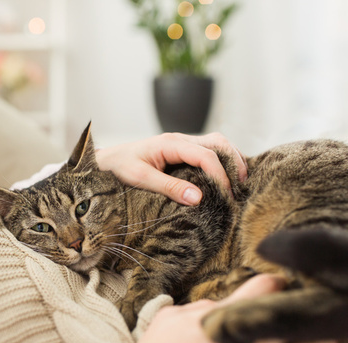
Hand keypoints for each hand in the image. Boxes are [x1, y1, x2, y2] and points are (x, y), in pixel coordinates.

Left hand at [95, 132, 247, 205]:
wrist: (105, 162)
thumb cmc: (119, 168)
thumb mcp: (141, 179)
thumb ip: (169, 187)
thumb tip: (198, 198)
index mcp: (171, 143)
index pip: (206, 155)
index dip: (220, 176)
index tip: (226, 196)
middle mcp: (180, 140)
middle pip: (219, 143)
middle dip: (234, 163)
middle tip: (241, 188)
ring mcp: (182, 144)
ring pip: (217, 144)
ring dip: (231, 161)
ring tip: (240, 184)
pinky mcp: (182, 152)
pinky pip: (209, 152)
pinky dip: (222, 163)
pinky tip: (227, 179)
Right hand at [121, 274, 335, 342]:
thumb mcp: (171, 318)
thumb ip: (202, 307)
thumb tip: (223, 305)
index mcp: (226, 319)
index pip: (267, 289)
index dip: (280, 286)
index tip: (286, 289)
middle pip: (299, 322)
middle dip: (315, 313)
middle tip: (325, 311)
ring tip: (335, 338)